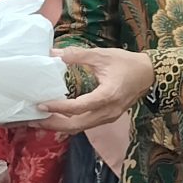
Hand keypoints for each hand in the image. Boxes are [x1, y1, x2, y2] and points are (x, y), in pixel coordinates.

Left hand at [38, 48, 153, 131]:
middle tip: (32, 119)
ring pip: (79, 128)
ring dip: (59, 126)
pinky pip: (85, 125)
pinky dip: (68, 123)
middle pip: (76, 125)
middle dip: (53, 124)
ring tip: (39, 120)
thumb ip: (78, 55)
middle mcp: (108, 111)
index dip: (58, 108)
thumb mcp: (102, 55)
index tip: (41, 104)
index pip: (79, 107)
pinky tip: (55, 117)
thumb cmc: (127, 63)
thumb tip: (53, 53)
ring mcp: (108, 117)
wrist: (149, 74)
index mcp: (108, 96)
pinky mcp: (107, 118)